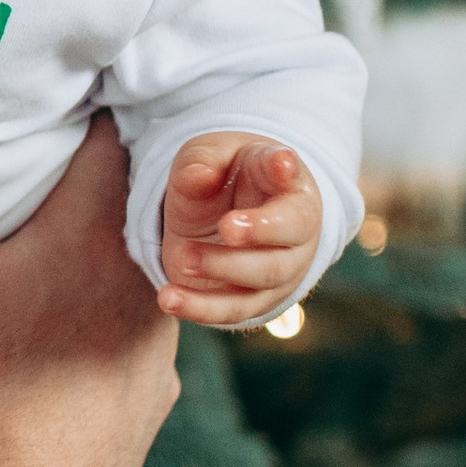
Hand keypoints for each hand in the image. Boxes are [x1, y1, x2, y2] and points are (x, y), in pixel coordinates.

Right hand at [0, 114, 176, 466]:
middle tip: (29, 170)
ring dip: (97, 258)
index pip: (114, 133)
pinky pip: (134, 333)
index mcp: (96, 232)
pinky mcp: (151, 393)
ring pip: (134, 269)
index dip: (82, 107)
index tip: (45, 97)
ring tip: (44, 254)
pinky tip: (60, 338)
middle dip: (82, 183)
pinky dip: (102, 324)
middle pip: (127, 199)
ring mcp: (157, 341)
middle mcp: (143, 276)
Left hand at [156, 132, 323, 324]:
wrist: (218, 215)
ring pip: (264, 277)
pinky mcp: (256, 300)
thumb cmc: (222, 176)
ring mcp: (283, 269)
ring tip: (182, 258)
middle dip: (258, 232)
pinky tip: (169, 299)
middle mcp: (296, 229)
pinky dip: (200, 308)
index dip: (285, 169)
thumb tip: (199, 176)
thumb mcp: (207, 156)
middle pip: (290, 234)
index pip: (292, 175)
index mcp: (288, 183)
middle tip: (225, 227)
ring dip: (223, 269)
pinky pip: (233, 310)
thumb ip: (201, 162)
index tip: (281, 163)